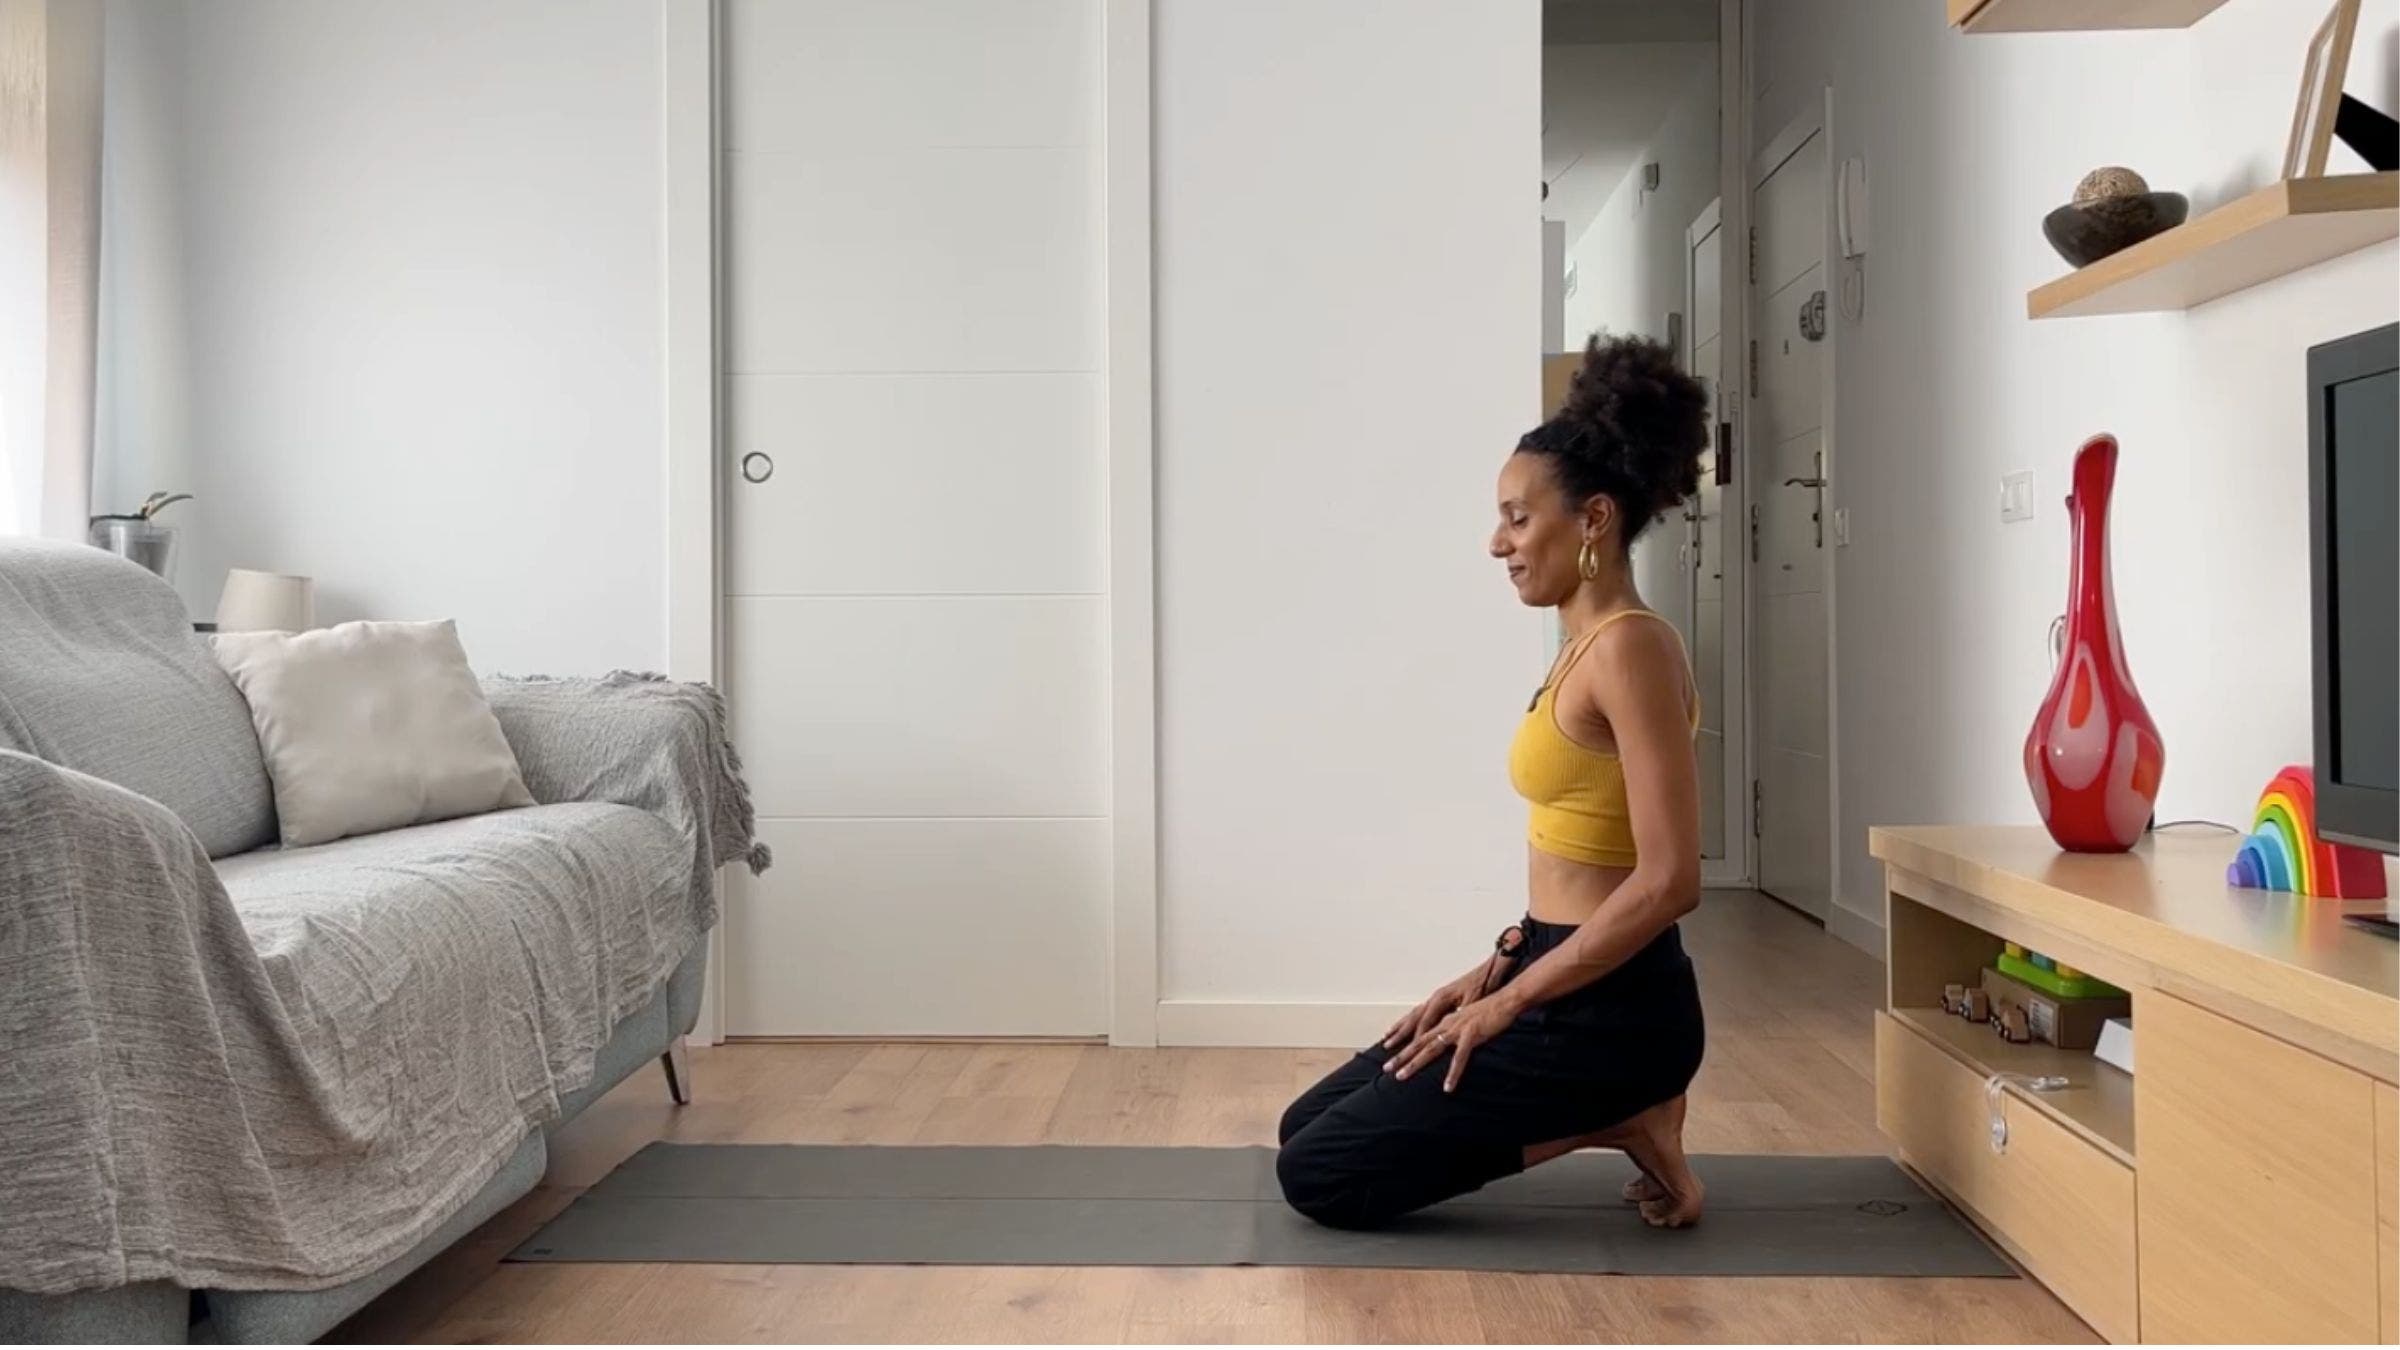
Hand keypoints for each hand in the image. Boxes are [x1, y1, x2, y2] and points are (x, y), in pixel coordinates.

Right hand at [1380, 967, 1484, 1052]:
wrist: (1491, 969)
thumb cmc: (1484, 984)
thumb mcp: (1474, 1000)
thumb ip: (1459, 1012)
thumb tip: (1450, 1024)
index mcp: (1441, 998)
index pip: (1425, 1021)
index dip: (1417, 1037)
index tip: (1410, 1052)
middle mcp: (1435, 998)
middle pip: (1413, 1019)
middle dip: (1400, 1035)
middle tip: (1387, 1048)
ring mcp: (1436, 998)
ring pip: (1413, 1015)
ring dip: (1399, 1028)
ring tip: (1387, 1039)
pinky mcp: (1440, 1000)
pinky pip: (1419, 1013)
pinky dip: (1409, 1022)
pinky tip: (1405, 1027)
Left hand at [1385, 995, 1517, 1092]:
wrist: (1505, 1000)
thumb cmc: (1489, 1011)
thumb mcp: (1467, 1021)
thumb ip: (1456, 1031)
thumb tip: (1447, 1041)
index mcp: (1445, 1020)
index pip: (1420, 1033)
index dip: (1404, 1043)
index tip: (1390, 1053)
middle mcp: (1447, 1023)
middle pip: (1418, 1042)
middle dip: (1401, 1056)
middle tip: (1386, 1068)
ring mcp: (1457, 1029)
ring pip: (1431, 1048)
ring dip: (1415, 1064)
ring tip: (1402, 1077)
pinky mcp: (1471, 1034)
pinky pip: (1459, 1058)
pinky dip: (1453, 1073)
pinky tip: (1448, 1087)